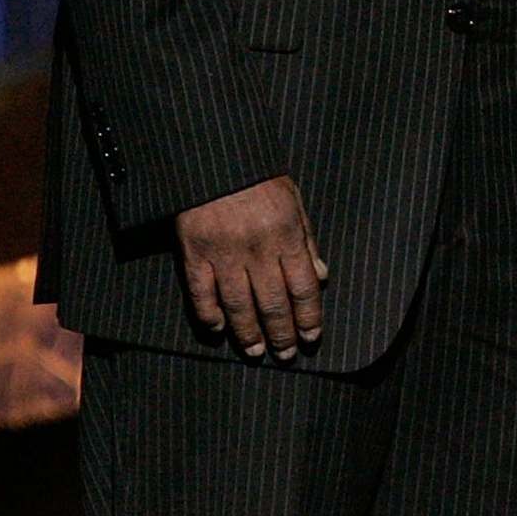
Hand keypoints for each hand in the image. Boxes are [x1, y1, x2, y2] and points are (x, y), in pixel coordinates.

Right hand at [174, 175, 325, 359]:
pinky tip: (217, 330)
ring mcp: (223, 253)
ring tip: (256, 351)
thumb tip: (321, 278)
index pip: (303, 287)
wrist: (216, 160)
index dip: (309, 316)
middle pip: (272, 302)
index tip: (311, 338)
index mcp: (286, 235)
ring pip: (237, 305)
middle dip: (282, 333)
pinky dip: (209, 314)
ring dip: (248, 333)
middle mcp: (257, 248)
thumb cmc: (260, 181)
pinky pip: (201, 293)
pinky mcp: (194, 253)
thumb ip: (307, 241)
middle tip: (285, 355)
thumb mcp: (294, 203)